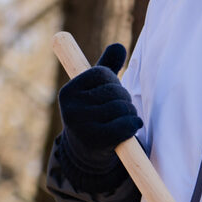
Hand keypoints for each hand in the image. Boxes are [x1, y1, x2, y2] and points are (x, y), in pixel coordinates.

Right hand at [57, 44, 140, 171]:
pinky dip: (133, 124)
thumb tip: (119, 46)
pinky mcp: (94, 142)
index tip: (112, 92)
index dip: (113, 81)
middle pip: (113, 91)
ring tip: (125, 118)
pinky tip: (133, 126)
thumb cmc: (94, 115)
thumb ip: (106, 67)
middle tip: (123, 108)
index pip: (101, 73)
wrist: (86, 154)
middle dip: (125, 98)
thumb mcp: (95, 90)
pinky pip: (124, 126)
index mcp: (68, 92)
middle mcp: (69, 108)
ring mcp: (80, 126)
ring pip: (121, 108)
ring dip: (130, 113)